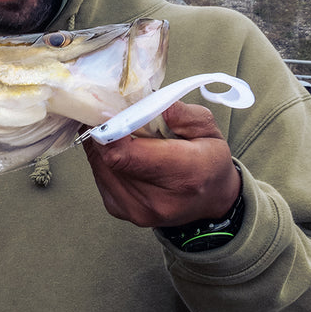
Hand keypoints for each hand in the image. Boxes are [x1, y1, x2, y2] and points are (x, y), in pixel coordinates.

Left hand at [81, 101, 241, 227]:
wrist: (211, 200)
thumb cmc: (209, 161)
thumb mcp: (205, 127)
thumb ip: (175, 111)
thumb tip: (140, 101)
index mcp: (182, 174)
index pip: (123, 154)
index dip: (108, 130)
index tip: (111, 112)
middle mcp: (156, 200)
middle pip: (106, 157)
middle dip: (106, 132)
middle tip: (116, 117)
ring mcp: (135, 209)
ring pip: (98, 164)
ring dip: (105, 146)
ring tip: (125, 138)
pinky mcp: (119, 210)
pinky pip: (99, 175)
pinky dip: (105, 161)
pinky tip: (124, 156)